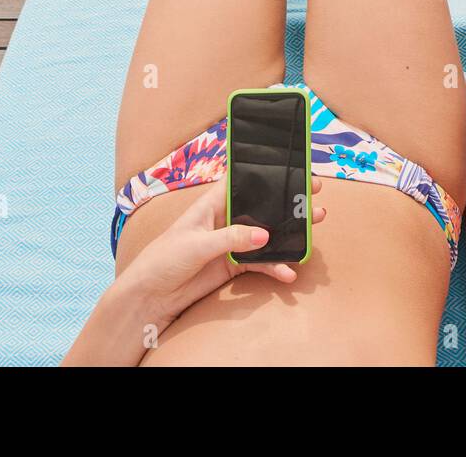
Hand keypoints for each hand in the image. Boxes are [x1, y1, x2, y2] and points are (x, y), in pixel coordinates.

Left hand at [121, 178, 325, 326]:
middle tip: (314, 199)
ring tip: (311, 235)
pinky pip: (260, 263)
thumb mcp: (196, 244)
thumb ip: (230, 237)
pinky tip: (287, 273)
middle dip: (287, 204)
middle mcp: (226, 219)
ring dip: (288, 236)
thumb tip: (264, 235)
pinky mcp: (234, 264)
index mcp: (213, 203)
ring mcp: (232, 242)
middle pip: (262, 207)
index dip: (267, 174)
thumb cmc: (163, 258)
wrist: (151, 295)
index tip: (295, 169)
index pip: (243, 182)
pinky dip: (275, 267)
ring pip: (266, 235)